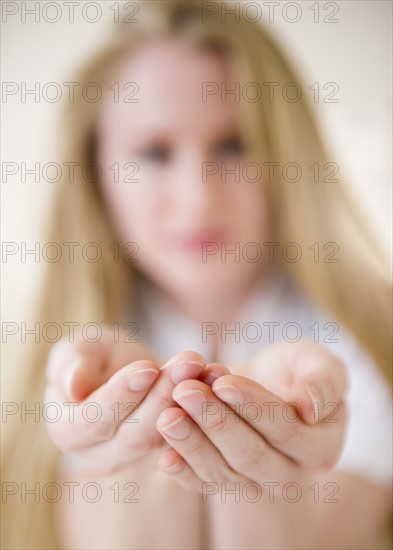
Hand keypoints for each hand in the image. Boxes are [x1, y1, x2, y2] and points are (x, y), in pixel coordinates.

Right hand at [44, 329, 228, 475]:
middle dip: (164, 395)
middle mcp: (101, 455)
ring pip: (168, 437)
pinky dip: (207, 406)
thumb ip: (73, 366)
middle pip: (136, 434)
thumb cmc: (96, 358)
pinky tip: (217, 376)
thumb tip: (74, 386)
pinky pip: (191, 436)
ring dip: (189, 399)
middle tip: (188, 361)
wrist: (127, 368)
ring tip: (204, 366)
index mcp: (68, 431)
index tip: (147, 369)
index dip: (121, 396)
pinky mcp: (170, 453)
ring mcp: (138, 459)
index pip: (94, 421)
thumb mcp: (79, 350)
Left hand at [155, 340, 347, 491]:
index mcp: (321, 446)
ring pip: (223, 471)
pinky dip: (183, 471)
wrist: (268, 383)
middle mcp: (290, 473)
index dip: (253, 406)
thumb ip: (324, 381)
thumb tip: (311, 408)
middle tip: (185, 392)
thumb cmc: (296, 370)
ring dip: (192, 443)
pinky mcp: (228, 481)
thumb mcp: (317, 362)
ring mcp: (257, 482)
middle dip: (215, 421)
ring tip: (167, 415)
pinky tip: (164, 456)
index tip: (223, 383)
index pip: (286, 429)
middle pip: (250, 454)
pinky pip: (204, 483)